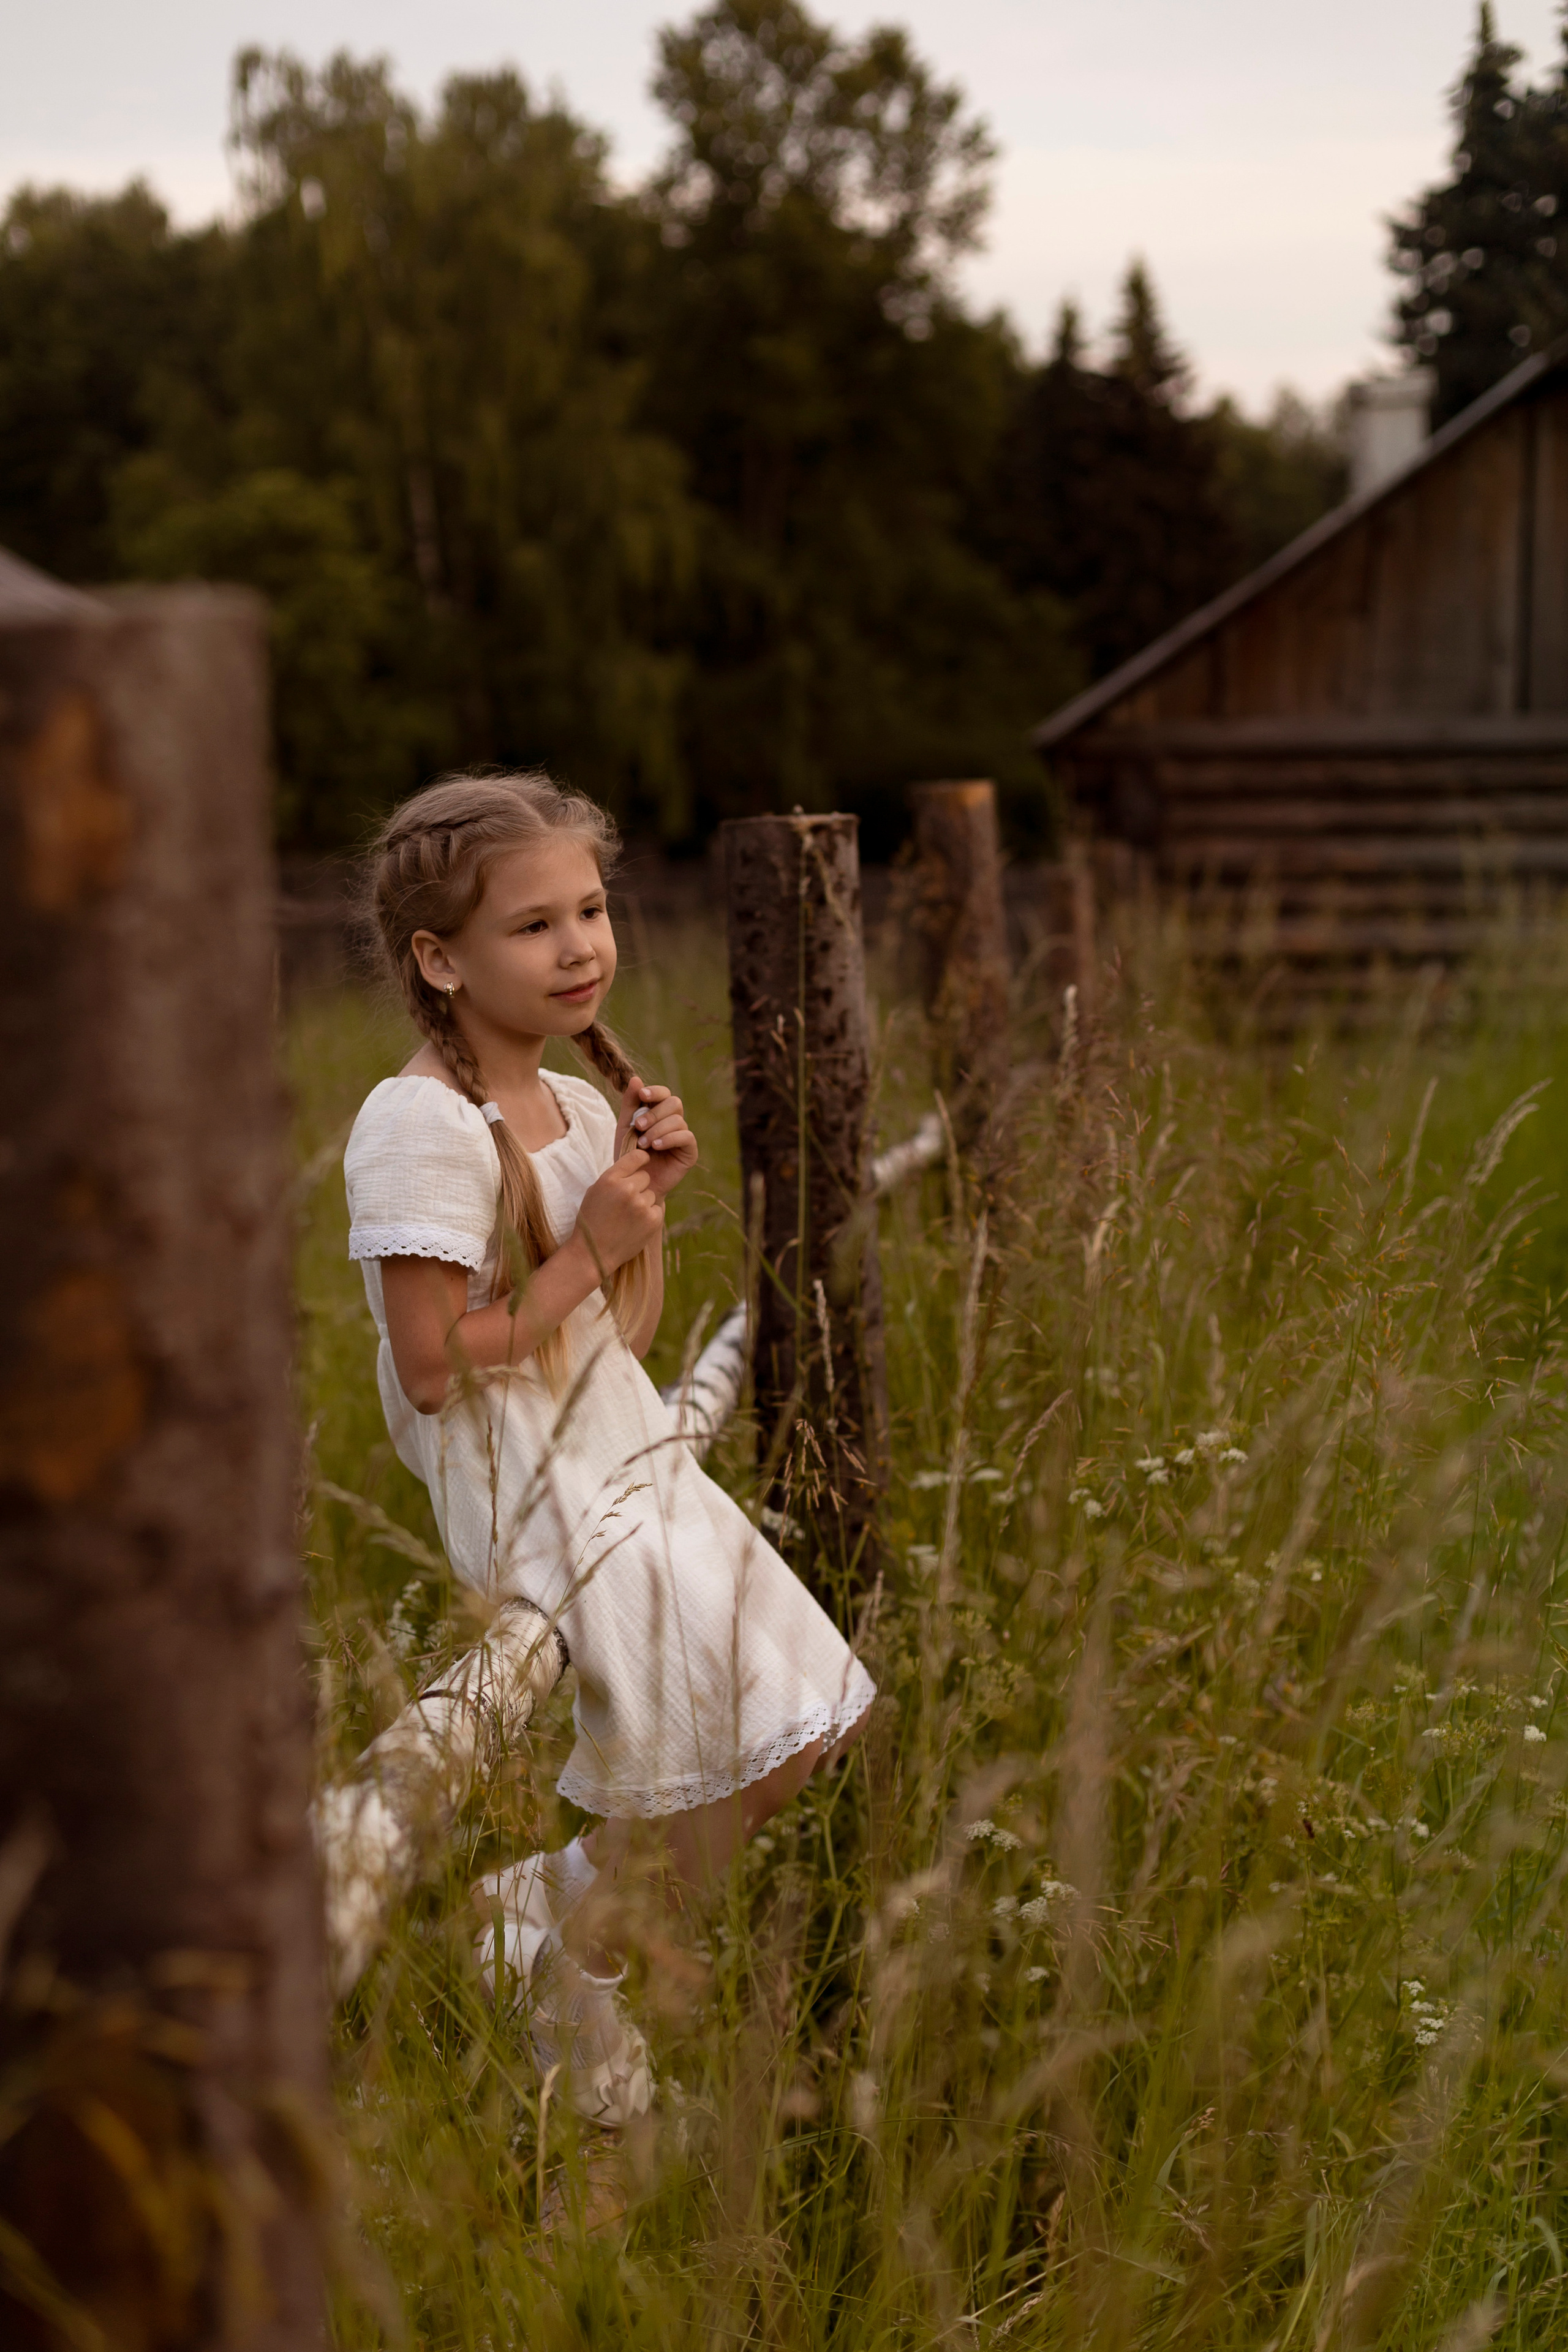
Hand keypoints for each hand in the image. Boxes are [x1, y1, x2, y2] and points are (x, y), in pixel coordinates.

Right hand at [573, 1148, 663, 1276]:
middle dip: (639, 1186)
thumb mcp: (596, 1191)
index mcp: (610, 1179)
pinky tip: (635, 1225)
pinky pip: (657, 1209)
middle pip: (645, 1176)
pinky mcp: (652, 1220)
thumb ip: (615, 1176)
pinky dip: (649, 1216)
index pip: (637, 1156)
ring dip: (643, 1202)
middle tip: (626, 1202)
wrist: (593, 1253)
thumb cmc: (592, 1220)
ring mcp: (641, 1205)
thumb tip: (636, 1162)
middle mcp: (627, 1189)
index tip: (643, 1163)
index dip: (642, 1159)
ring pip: (651, 1194)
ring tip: (627, 1217)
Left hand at [618, 1079, 697, 1201]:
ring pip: (678, 1120)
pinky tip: (656, 1147)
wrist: (633, 1184)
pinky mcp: (689, 1152)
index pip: (664, 1093)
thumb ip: (630, 1104)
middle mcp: (673, 1122)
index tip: (642, 1095)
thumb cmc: (628, 1156)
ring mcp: (683, 1137)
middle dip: (654, 1113)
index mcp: (659, 1113)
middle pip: (674, 1103)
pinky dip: (669, 1139)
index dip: (655, 1091)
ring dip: (657, 1129)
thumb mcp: (625, 1127)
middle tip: (638, 1126)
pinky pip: (686, 1137)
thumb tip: (636, 1078)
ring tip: (642, 1143)